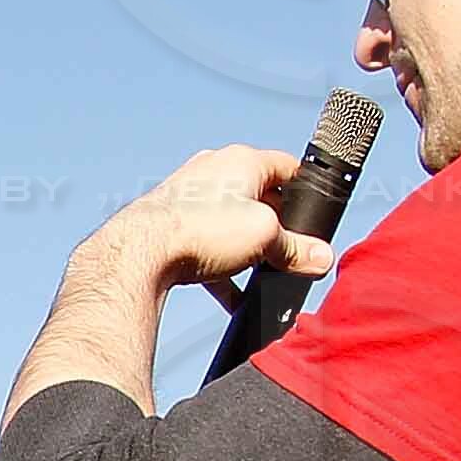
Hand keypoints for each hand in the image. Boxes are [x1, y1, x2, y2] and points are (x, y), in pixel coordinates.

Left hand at [99, 145, 342, 302]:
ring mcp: (189, 196)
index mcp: (243, 161)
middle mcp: (214, 171)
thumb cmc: (202, 229)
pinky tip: (231, 299)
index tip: (316, 214)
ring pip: (230, 224)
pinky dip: (220, 270)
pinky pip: (205, 247)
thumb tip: (321, 258)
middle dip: (276, 226)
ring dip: (247, 250)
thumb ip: (296, 248)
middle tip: (290, 251)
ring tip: (260, 275)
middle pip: (259, 197)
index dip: (307, 190)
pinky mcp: (171, 224)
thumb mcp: (265, 238)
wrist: (139, 252)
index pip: (288, 166)